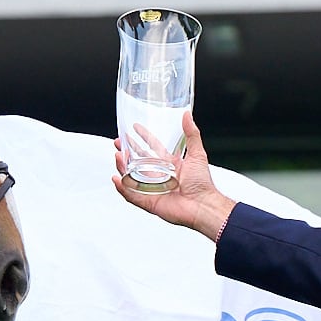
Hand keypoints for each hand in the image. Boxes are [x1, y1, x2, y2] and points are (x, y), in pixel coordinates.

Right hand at [114, 112, 238, 240]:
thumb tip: (186, 115)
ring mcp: (152, 188)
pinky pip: (132, 195)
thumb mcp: (197, 154)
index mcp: (169, 164)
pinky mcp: (149, 201)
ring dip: (122, 167)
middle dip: (126, 151)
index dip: (142, 138)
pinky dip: (123, 187)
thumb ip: (192, 134)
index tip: (134, 128)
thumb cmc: (202, 183)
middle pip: (137, 162)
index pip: (151, 148)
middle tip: (118, 142)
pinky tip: (116, 178)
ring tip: (118, 156)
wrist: (203, 204)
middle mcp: (159, 176)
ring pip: (131, 177)